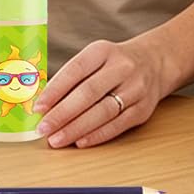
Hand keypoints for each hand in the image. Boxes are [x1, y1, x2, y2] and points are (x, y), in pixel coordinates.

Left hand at [33, 39, 166, 147]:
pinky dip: (96, 135)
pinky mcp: (143, 109)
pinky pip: (117, 125)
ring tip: (56, 139)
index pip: (75, 70)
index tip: (38, 107)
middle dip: (62, 114)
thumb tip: (44, 105)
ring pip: (103, 112)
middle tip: (43, 129)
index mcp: (103, 51)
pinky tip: (79, 142)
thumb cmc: (113, 64)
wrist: (155, 62)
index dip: (55, 90)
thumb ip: (71, 78)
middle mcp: (122, 68)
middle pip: (88, 93)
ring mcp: (135, 89)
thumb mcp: (94, 58)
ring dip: (76, 128)